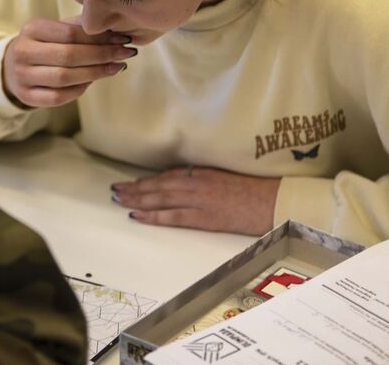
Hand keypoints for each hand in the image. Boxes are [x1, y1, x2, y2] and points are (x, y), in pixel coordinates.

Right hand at [2, 18, 135, 107]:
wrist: (12, 67)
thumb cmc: (45, 45)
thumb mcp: (56, 30)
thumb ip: (82, 28)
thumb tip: (117, 33)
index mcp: (32, 29)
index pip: (70, 33)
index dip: (99, 37)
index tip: (122, 38)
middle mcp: (23, 52)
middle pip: (69, 56)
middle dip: (102, 55)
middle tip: (126, 53)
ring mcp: (22, 76)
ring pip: (65, 78)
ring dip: (96, 73)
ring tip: (117, 67)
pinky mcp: (26, 96)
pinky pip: (58, 97)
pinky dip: (80, 89)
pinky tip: (94, 81)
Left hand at [111, 167, 280, 235]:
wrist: (273, 201)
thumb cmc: (254, 189)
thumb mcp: (227, 176)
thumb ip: (206, 178)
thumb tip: (187, 181)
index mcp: (202, 171)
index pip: (167, 175)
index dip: (147, 180)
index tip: (131, 183)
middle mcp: (197, 182)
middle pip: (158, 185)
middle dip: (135, 188)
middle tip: (115, 191)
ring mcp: (199, 199)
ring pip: (160, 198)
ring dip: (137, 199)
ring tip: (119, 200)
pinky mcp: (204, 217)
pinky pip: (173, 216)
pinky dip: (153, 216)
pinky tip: (137, 216)